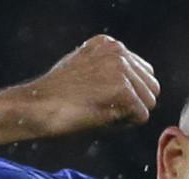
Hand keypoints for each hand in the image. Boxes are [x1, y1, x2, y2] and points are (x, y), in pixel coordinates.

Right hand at [6, 35, 159, 138]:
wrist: (37, 106)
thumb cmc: (54, 96)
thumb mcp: (83, 69)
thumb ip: (108, 71)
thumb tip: (134, 88)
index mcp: (110, 44)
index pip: (143, 72)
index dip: (129, 94)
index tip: (105, 100)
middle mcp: (118, 51)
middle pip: (151, 87)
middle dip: (134, 104)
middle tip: (105, 111)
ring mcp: (121, 70)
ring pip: (149, 102)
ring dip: (128, 115)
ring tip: (100, 113)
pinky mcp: (123, 91)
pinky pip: (141, 117)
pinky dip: (123, 125)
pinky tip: (100, 119)